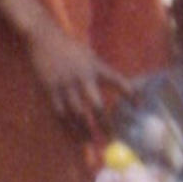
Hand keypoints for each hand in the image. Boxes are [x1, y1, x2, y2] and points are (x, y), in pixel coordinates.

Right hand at [27, 23, 131, 141]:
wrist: (44, 37)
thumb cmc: (70, 49)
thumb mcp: (90, 56)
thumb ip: (102, 72)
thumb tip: (123, 88)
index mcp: (95, 66)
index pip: (117, 80)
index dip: (129, 93)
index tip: (138, 106)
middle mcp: (82, 76)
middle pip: (96, 105)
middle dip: (104, 123)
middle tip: (110, 138)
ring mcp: (65, 84)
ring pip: (77, 113)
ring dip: (84, 130)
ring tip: (91, 143)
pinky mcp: (50, 89)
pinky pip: (60, 112)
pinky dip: (67, 126)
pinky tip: (71, 135)